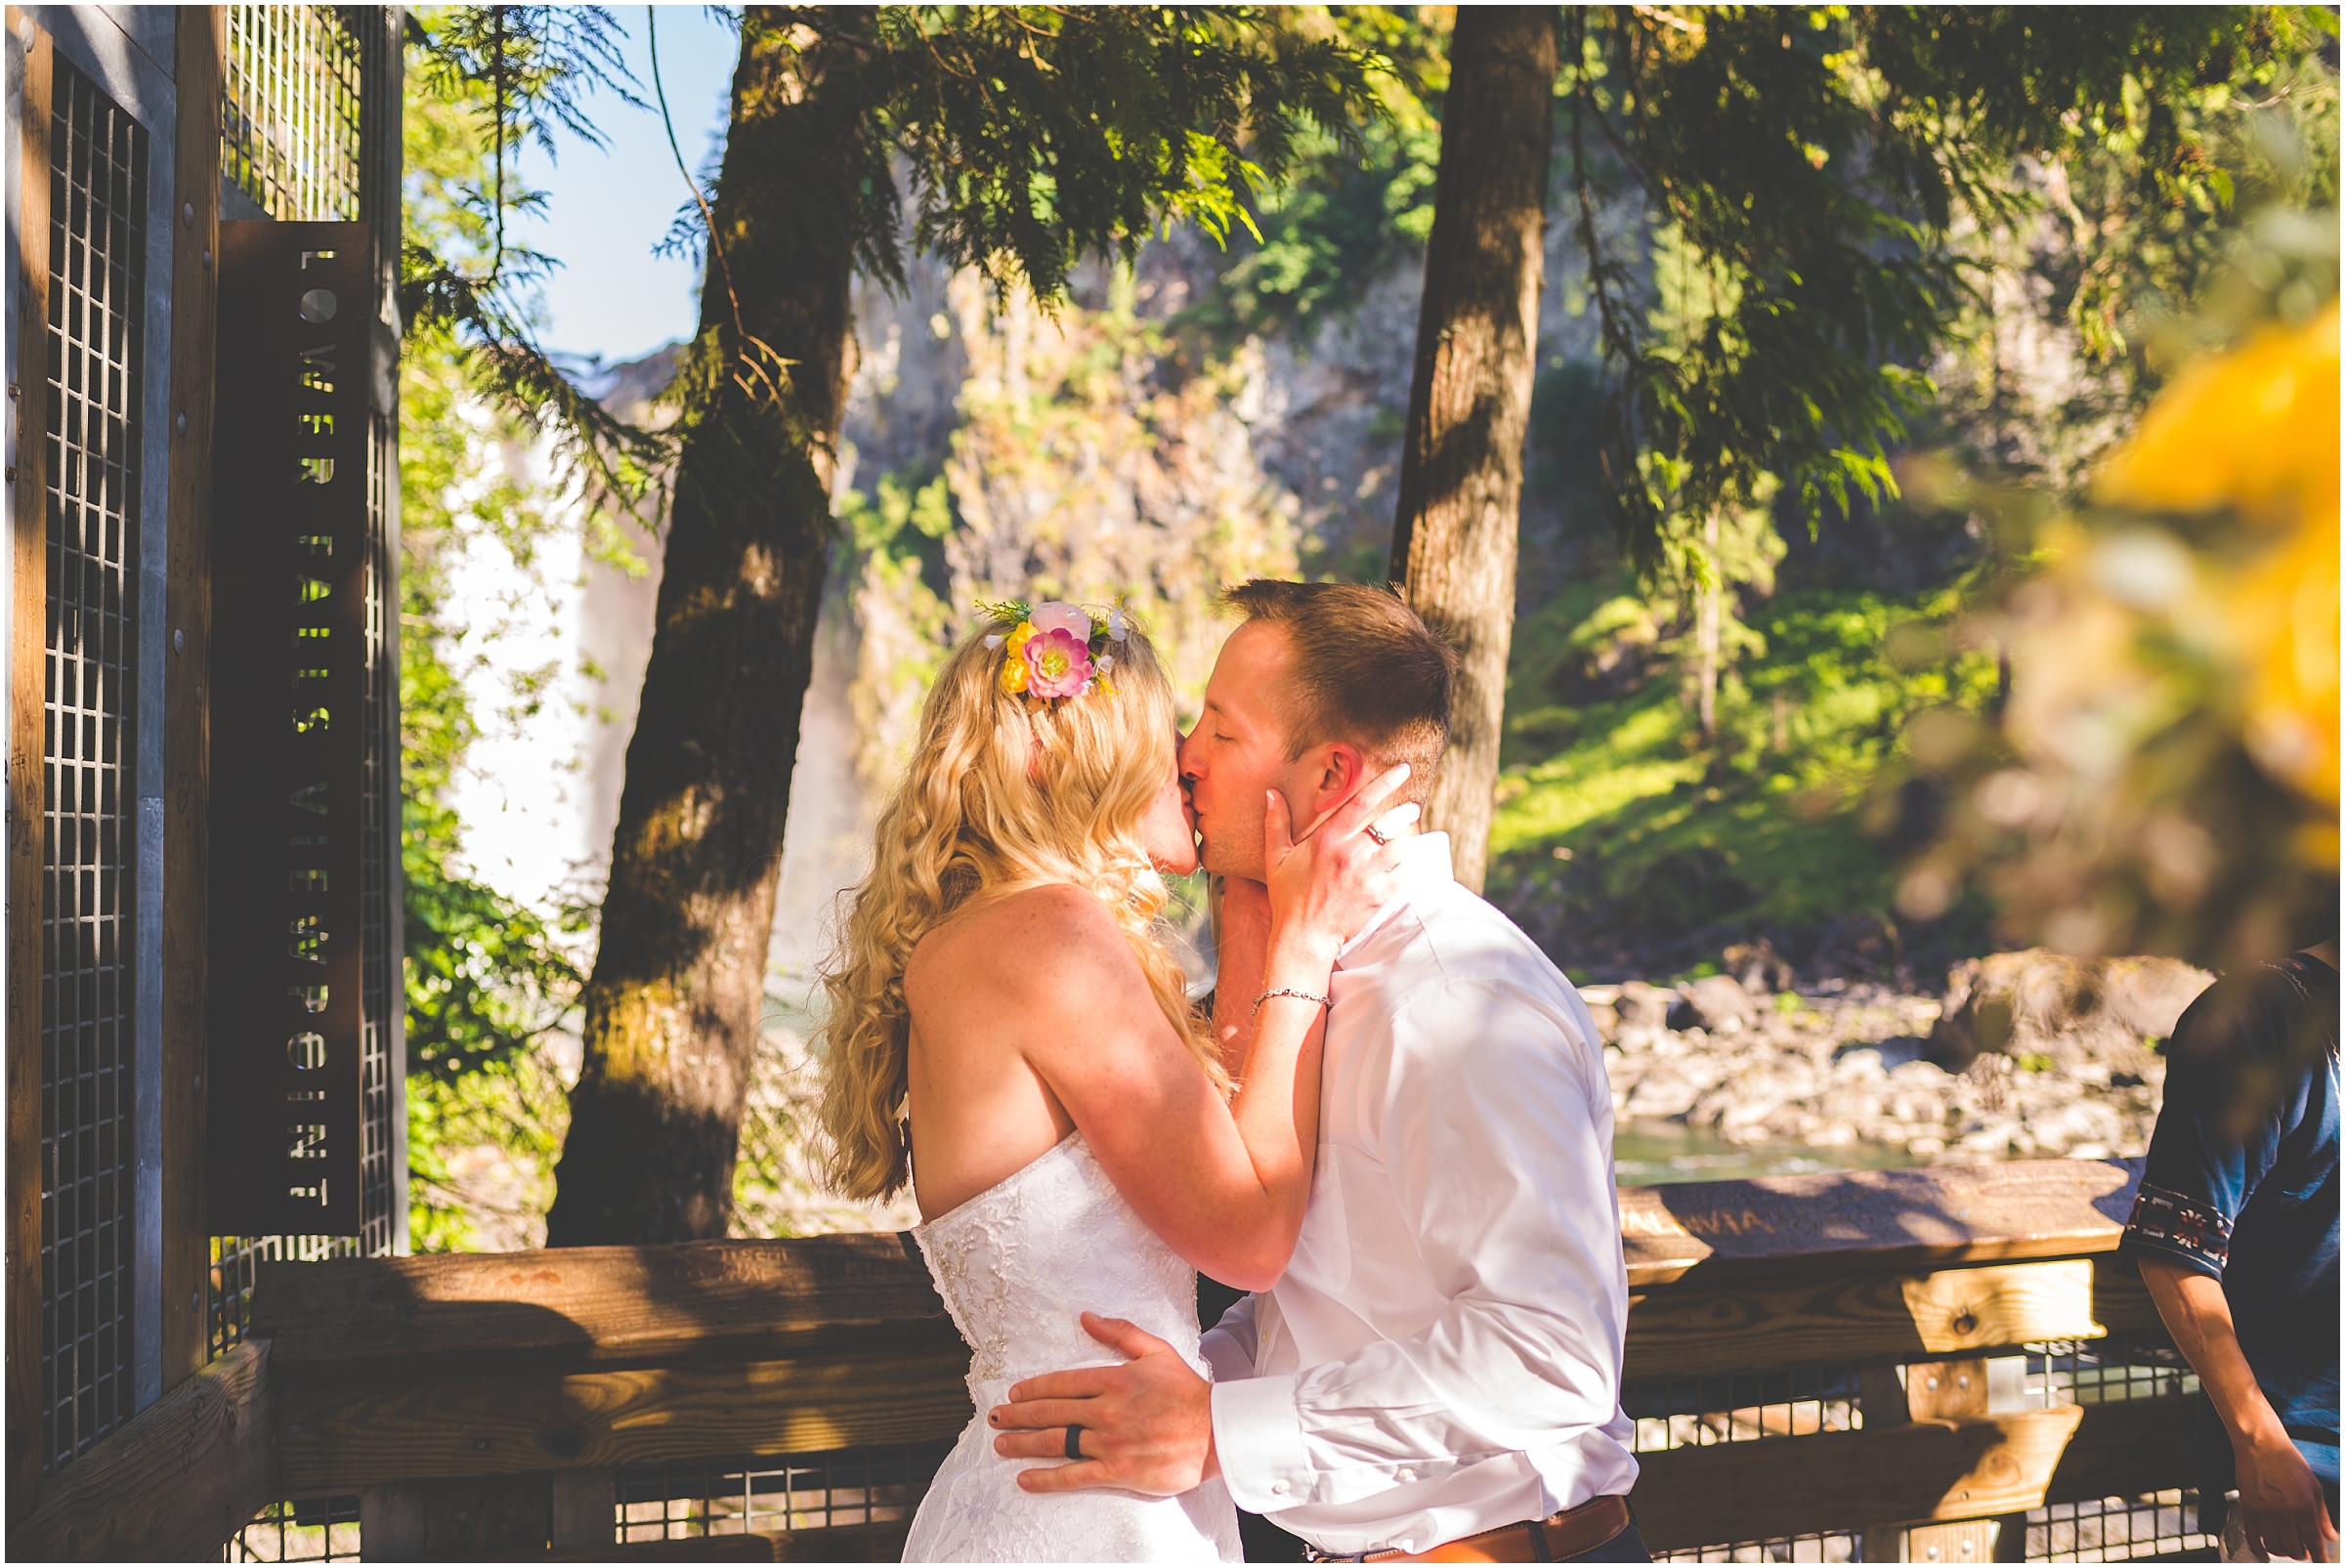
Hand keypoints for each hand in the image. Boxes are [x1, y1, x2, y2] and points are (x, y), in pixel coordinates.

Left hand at [987, 1313, 1216, 1495]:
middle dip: (1018, 1415)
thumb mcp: (1155, 1350)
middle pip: (1051, 1412)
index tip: (1014, 1393)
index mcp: (1112, 1379)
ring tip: (1001, 1444)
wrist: (1215, 1431)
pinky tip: (1025, 1479)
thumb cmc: (1186, 1391)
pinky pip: (1074, 1476)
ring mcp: (1109, 1442)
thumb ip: (1119, 1333)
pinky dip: (1046, 1478)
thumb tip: (1086, 1317)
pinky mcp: (1117, 1471)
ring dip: (1024, 1443)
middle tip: (995, 1418)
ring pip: (1056, 1442)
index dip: (1033, 1388)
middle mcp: (1105, 1410)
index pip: (1061, 1383)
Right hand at [1263, 763, 1413, 964]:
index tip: (1402, 770)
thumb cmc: (1288, 897)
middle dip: (1405, 812)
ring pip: (1401, 846)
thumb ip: (1276, 823)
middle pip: (1389, 823)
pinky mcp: (1379, 895)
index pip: (1360, 802)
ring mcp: (1366, 875)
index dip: (1384, 782)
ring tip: (1407, 837)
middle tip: (1411, 808)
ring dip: (1407, 839)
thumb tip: (1272, 793)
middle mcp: (1349, 854)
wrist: (1304, 936)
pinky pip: (1405, 872)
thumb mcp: (1277, 858)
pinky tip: (1407, 862)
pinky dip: (1410, 865)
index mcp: (1327, 840)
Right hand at [2235, 1425, 2339, 1560]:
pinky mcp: (2248, 1510)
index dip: (2319, 1557)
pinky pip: (2252, 1539)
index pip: (2314, 1543)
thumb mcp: (2315, 1487)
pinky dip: (2259, 1552)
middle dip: (2302, 1554)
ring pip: (2275, 1547)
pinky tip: (2264, 1556)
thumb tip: (2330, 1536)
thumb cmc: (2288, 1462)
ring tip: (2286, 1548)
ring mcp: (2264, 1513)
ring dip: (2283, 1552)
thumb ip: (2323, 1516)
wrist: (2261, 1446)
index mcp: (2305, 1508)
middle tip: (2304, 1552)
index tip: (2320, 1562)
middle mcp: (2285, 1514)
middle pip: (2295, 1549)